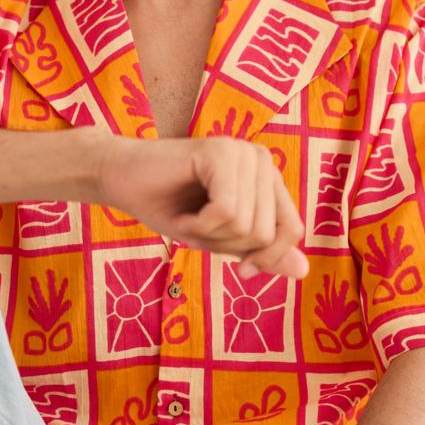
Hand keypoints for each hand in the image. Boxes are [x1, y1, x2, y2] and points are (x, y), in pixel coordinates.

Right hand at [96, 135, 308, 278]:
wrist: (120, 180)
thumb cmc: (170, 207)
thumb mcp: (221, 240)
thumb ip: (262, 253)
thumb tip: (304, 272)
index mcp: (267, 177)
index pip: (292, 229)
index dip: (265, 257)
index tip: (239, 267)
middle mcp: (261, 159)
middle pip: (266, 233)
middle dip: (226, 245)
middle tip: (198, 227)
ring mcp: (242, 152)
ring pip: (246, 225)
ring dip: (209, 236)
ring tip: (189, 217)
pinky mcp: (219, 152)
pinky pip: (226, 212)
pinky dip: (199, 225)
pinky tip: (183, 213)